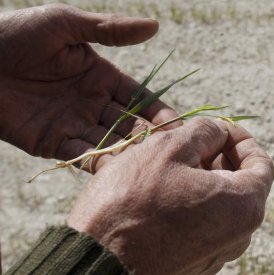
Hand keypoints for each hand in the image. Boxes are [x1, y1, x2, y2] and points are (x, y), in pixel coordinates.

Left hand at [0, 4, 178, 160]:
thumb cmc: (16, 34)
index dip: (158, 111)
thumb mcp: (67, 25)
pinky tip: (117, 171)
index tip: (178, 126)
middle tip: (170, 152)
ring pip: (110, 143)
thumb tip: (155, 26)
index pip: (138, 97)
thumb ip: (110, 30)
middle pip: (129, 123)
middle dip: (149, 137)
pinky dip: (99, 163)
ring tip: (149, 166)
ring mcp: (75, 124)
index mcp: (101, 76)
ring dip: (128, 154)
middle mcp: (93, 102)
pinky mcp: (53, 143)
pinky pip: (81, 155)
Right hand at [67, 118, 273, 274]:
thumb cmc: (132, 200)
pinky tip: (167, 190)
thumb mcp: (169, 148)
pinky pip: (205, 224)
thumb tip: (219, 134)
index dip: (242, 140)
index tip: (222, 128)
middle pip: (242, 185)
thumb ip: (205, 132)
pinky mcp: (195, 265)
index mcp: (243, 206)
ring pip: (221, 204)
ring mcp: (217, 254)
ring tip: (177, 162)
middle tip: (195, 141)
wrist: (97, 262)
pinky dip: (195, 201)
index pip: (261, 164)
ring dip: (205, 178)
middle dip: (222, 157)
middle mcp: (238, 236)